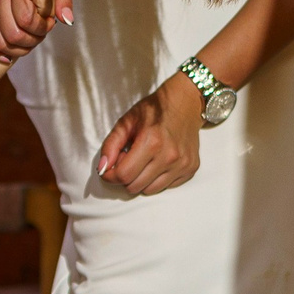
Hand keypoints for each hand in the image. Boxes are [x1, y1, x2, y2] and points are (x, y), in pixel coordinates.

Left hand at [96, 74, 203, 195]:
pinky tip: (157, 162)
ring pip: (150, 190)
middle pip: (135, 186)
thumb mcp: (126, 123)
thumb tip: (103, 169)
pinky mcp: (190, 168)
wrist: (185, 103)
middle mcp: (169, 156)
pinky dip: (157, 179)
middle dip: (125, 177)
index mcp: (151, 142)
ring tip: (143, 161)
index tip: (108, 170)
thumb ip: (110, 146)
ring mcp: (182, 164)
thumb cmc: (153, 110)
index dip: (110, 176)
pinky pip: (166, 186)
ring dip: (141, 180)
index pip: (124, 175)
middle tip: (128, 160)